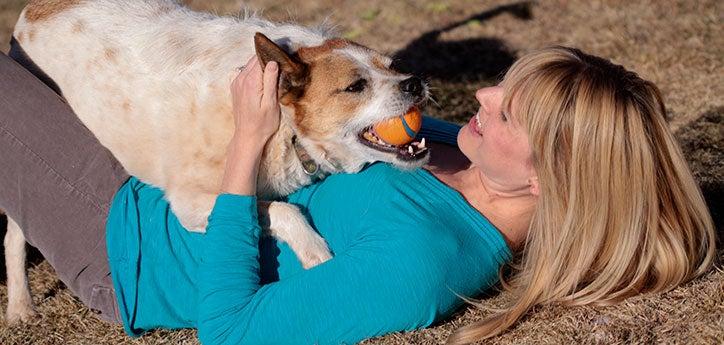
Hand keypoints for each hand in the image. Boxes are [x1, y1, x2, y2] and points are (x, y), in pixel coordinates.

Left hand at [220, 56, 279, 195]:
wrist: (247, 136)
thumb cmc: (263, 123)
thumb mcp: (271, 103)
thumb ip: (270, 81)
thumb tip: (272, 62)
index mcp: (250, 82)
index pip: (261, 58)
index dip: (273, 55)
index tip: (283, 56)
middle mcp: (240, 79)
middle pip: (255, 59)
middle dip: (268, 59)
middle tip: (282, 63)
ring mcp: (236, 83)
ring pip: (250, 65)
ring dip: (262, 65)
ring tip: (275, 71)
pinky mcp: (236, 87)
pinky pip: (246, 72)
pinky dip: (256, 72)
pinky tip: (264, 80)